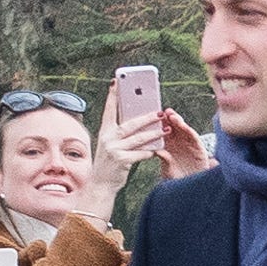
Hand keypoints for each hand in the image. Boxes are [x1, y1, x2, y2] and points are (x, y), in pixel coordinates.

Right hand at [79, 79, 169, 219]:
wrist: (100, 183)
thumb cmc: (109, 162)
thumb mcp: (110, 144)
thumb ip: (120, 133)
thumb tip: (138, 120)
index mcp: (104, 131)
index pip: (109, 109)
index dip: (112, 95)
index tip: (116, 81)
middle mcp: (108, 137)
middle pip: (130, 123)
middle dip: (146, 117)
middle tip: (160, 112)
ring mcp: (114, 149)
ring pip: (138, 138)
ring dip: (154, 133)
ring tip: (166, 129)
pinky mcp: (122, 161)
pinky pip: (140, 153)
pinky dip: (150, 151)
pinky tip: (158, 149)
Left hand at [158, 109, 212, 179]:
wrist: (191, 188)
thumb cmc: (177, 179)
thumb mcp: (167, 169)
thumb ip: (164, 159)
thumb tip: (157, 151)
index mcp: (168, 145)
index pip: (163, 130)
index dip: (159, 122)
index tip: (153, 115)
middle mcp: (179, 142)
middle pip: (173, 127)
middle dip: (169, 118)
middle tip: (164, 112)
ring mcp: (189, 144)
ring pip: (183, 129)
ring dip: (178, 122)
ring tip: (172, 116)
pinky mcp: (199, 148)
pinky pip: (194, 137)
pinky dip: (189, 131)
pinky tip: (184, 127)